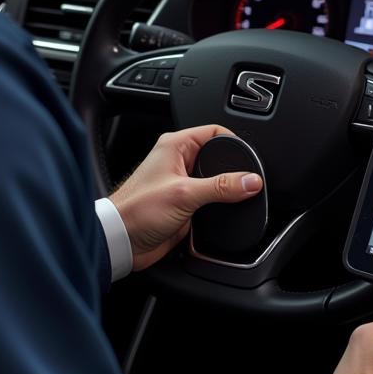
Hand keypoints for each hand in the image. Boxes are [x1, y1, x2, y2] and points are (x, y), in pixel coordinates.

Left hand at [108, 125, 262, 269]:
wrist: (121, 241)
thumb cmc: (136, 210)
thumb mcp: (185, 194)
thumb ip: (221, 187)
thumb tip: (251, 181)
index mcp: (175, 145)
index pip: (215, 131)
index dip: (235, 142)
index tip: (251, 159)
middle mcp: (179, 161)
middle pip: (218, 157)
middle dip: (234, 168)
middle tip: (248, 180)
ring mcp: (182, 183)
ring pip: (216, 181)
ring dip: (226, 190)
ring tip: (239, 197)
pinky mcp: (185, 204)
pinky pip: (210, 200)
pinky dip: (220, 205)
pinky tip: (227, 211)